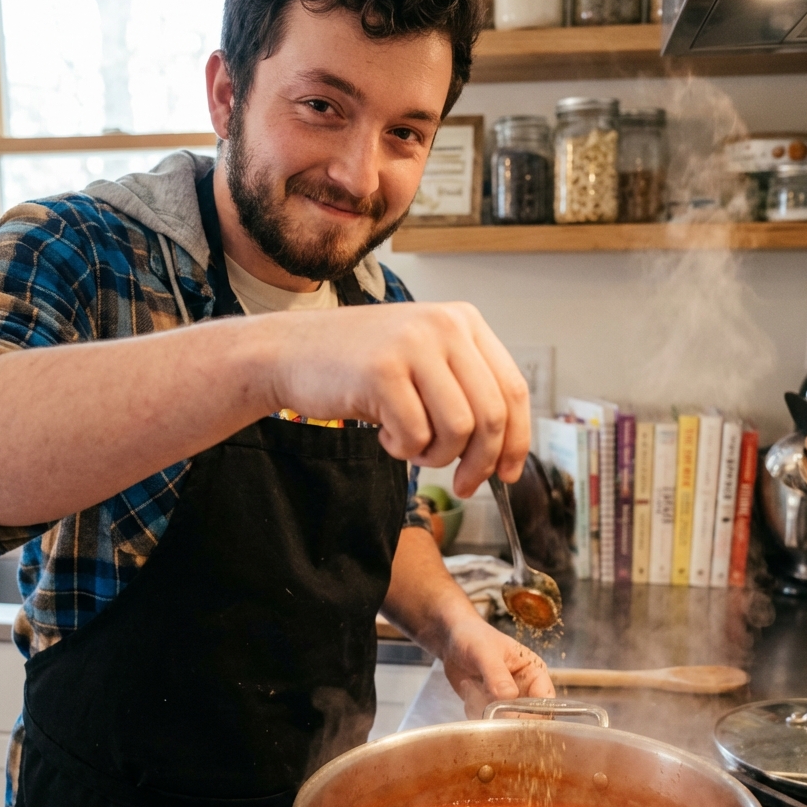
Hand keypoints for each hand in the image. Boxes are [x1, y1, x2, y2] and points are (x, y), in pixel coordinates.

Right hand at [257, 301, 529, 495]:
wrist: (289, 351)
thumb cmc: (359, 366)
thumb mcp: (424, 361)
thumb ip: (465, 391)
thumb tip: (505, 453)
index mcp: (463, 321)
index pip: (513, 389)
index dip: (517, 441)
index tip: (509, 474)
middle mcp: (444, 326)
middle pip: (492, 415)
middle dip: (480, 463)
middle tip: (461, 485)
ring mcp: (413, 345)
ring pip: (459, 429)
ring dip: (436, 456)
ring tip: (410, 447)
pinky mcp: (383, 371)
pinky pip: (417, 435)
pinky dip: (403, 449)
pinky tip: (385, 436)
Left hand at [439, 613, 555, 719]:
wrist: (453, 641)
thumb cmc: (474, 638)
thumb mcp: (485, 651)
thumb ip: (496, 673)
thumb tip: (508, 695)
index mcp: (534, 673)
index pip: (545, 700)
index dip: (534, 713)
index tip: (511, 715)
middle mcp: (525, 690)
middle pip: (527, 718)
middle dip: (504, 715)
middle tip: (484, 701)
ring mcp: (508, 702)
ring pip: (503, 722)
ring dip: (484, 709)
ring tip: (471, 685)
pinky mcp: (491, 709)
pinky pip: (487, 722)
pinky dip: (474, 710)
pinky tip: (468, 690)